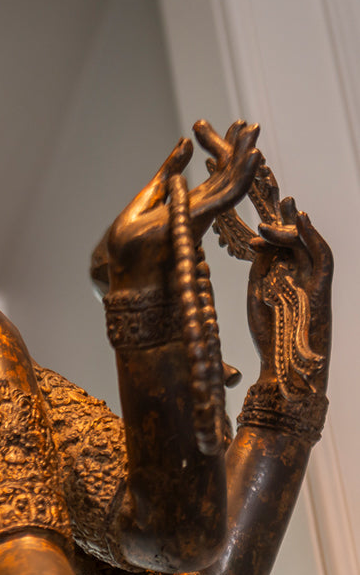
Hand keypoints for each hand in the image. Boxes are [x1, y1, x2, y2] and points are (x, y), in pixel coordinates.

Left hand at [101, 121, 259, 292]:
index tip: (226, 125)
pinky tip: (253, 156)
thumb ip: (167, 172)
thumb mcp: (147, 198)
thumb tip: (185, 142)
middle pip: (226, 176)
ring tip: (253, 132)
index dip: (220, 148)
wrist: (123, 275)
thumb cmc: (129, 249)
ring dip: (245, 158)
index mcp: (188, 204)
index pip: (213, 173)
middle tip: (248, 124)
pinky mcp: (200, 220)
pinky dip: (242, 176)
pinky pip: (228, 197)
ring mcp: (202, 216)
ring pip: (232, 183)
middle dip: (238, 149)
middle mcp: (200, 210)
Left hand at [248, 197, 332, 395]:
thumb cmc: (269, 336)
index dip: (268, 237)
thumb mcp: (257, 294)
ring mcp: (313, 282)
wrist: (283, 367)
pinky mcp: (323, 288)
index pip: (280, 249)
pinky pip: (322, 258)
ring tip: (283, 210)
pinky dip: (313, 237)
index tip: (251, 238)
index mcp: (283, 280)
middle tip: (273, 206)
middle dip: (285, 222)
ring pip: (308, 245)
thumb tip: (262, 243)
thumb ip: (262, 268)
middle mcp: (300, 278)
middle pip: (295, 242)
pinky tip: (302, 220)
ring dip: (295, 225)